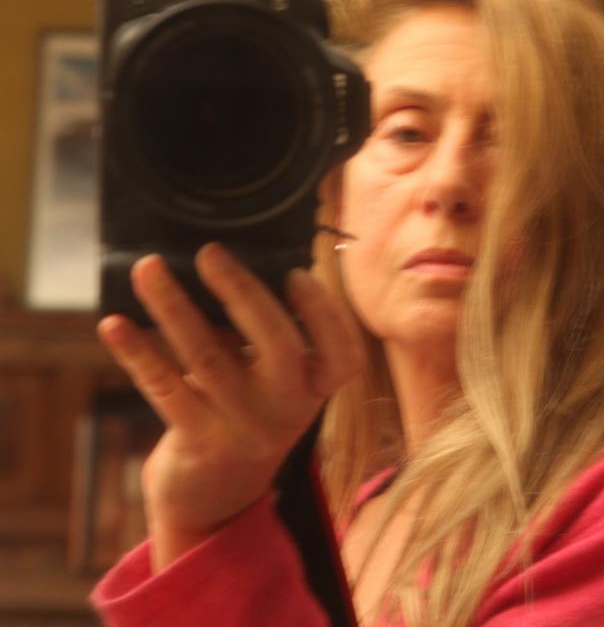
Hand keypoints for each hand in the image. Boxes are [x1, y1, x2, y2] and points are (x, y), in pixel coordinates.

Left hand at [97, 243, 362, 569]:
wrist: (217, 498)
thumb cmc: (245, 409)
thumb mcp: (273, 381)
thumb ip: (263, 334)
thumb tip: (225, 261)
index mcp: (314, 388)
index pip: (343, 356)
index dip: (326, 313)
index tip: (298, 273)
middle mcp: (288, 410)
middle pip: (278, 346)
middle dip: (241, 292)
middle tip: (208, 252)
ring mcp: (244, 430)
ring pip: (208, 358)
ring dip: (173, 307)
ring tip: (148, 268)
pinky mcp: (198, 444)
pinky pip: (164, 388)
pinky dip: (137, 351)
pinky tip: (113, 324)